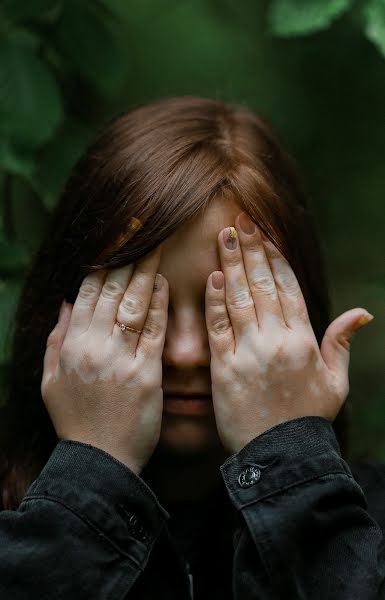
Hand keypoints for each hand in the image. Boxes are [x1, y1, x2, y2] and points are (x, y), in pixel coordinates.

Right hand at [41, 245, 167, 473]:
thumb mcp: (52, 381)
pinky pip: (153, 331)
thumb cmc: (75, 420)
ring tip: (158, 240)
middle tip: (140, 223)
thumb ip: (57, 340)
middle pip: (112, 289)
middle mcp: (95, 345)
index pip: (87, 291)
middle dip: (127, 253)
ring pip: (133, 303)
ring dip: (146, 268)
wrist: (100, 460)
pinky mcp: (147, 374)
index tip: (114, 237)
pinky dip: (158, 304)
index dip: (101, 261)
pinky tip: (164, 282)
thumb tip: (64, 304)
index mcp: (72, 344)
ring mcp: (122, 358)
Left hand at [205, 212, 373, 453]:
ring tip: (224, 237)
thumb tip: (362, 313)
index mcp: (304, 340)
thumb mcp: (335, 381)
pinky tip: (211, 278)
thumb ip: (342, 343)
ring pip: (240, 299)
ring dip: (232, 265)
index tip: (265, 234)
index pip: (289, 287)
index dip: (276, 257)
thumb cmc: (309, 417)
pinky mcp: (224, 369)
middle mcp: (276, 340)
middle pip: (263, 285)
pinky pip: (218, 328)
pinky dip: (214, 302)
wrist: (281, 456)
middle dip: (252, 249)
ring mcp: (249, 353)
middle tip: (240, 221)